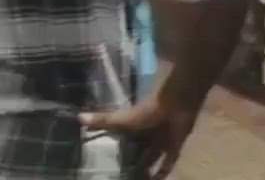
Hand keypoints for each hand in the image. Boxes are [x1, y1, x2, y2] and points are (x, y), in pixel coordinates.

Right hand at [81, 96, 197, 179]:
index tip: (106, 168)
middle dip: (131, 166)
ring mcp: (161, 143)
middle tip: (121, 177)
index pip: (124, 145)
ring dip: (145, 172)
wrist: (175, 103)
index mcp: (134, 130)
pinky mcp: (174, 147)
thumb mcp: (122, 119)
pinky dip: (162, 174)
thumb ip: (103, 121)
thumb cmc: (147, 111)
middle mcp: (147, 137)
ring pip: (151, 161)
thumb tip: (78, 117)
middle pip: (138, 155)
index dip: (117, 155)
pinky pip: (168, 164)